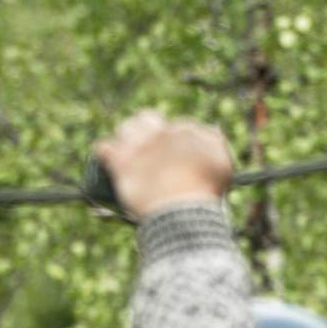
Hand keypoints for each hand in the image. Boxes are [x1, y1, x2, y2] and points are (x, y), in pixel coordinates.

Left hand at [94, 110, 233, 219]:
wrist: (183, 208)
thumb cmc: (205, 191)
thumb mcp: (222, 166)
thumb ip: (215, 143)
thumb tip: (212, 129)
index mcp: (187, 131)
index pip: (177, 128)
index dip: (173, 143)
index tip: (173, 158)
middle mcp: (161, 133)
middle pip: (148, 119)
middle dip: (146, 128)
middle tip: (147, 149)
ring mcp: (140, 146)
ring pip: (126, 127)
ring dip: (125, 137)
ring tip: (127, 151)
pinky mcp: (121, 162)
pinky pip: (104, 147)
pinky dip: (105, 152)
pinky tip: (107, 158)